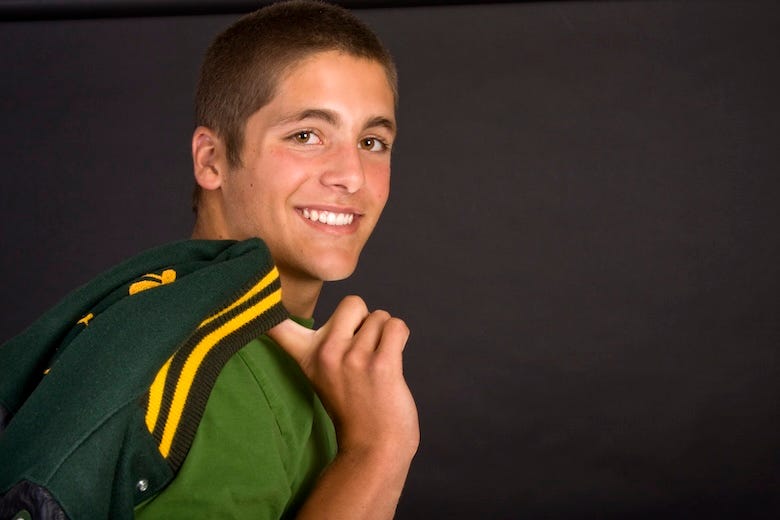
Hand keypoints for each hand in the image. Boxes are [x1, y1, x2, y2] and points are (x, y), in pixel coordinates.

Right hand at [268, 295, 418, 457]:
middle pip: (352, 302)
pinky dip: (400, 337)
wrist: (374, 446)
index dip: (263, 302)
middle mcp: (326, 353)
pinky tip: (393, 359)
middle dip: (365, 320)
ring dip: (385, 334)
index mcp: (307, 355)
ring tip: (376, 363)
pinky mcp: (381, 365)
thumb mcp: (320, 372)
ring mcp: (353, 358)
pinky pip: (396, 326)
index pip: (276, 324)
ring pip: (380, 316)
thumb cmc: (353, 404)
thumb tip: (327, 309)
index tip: (252, 287)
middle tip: (362, 351)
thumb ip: (318, 343)